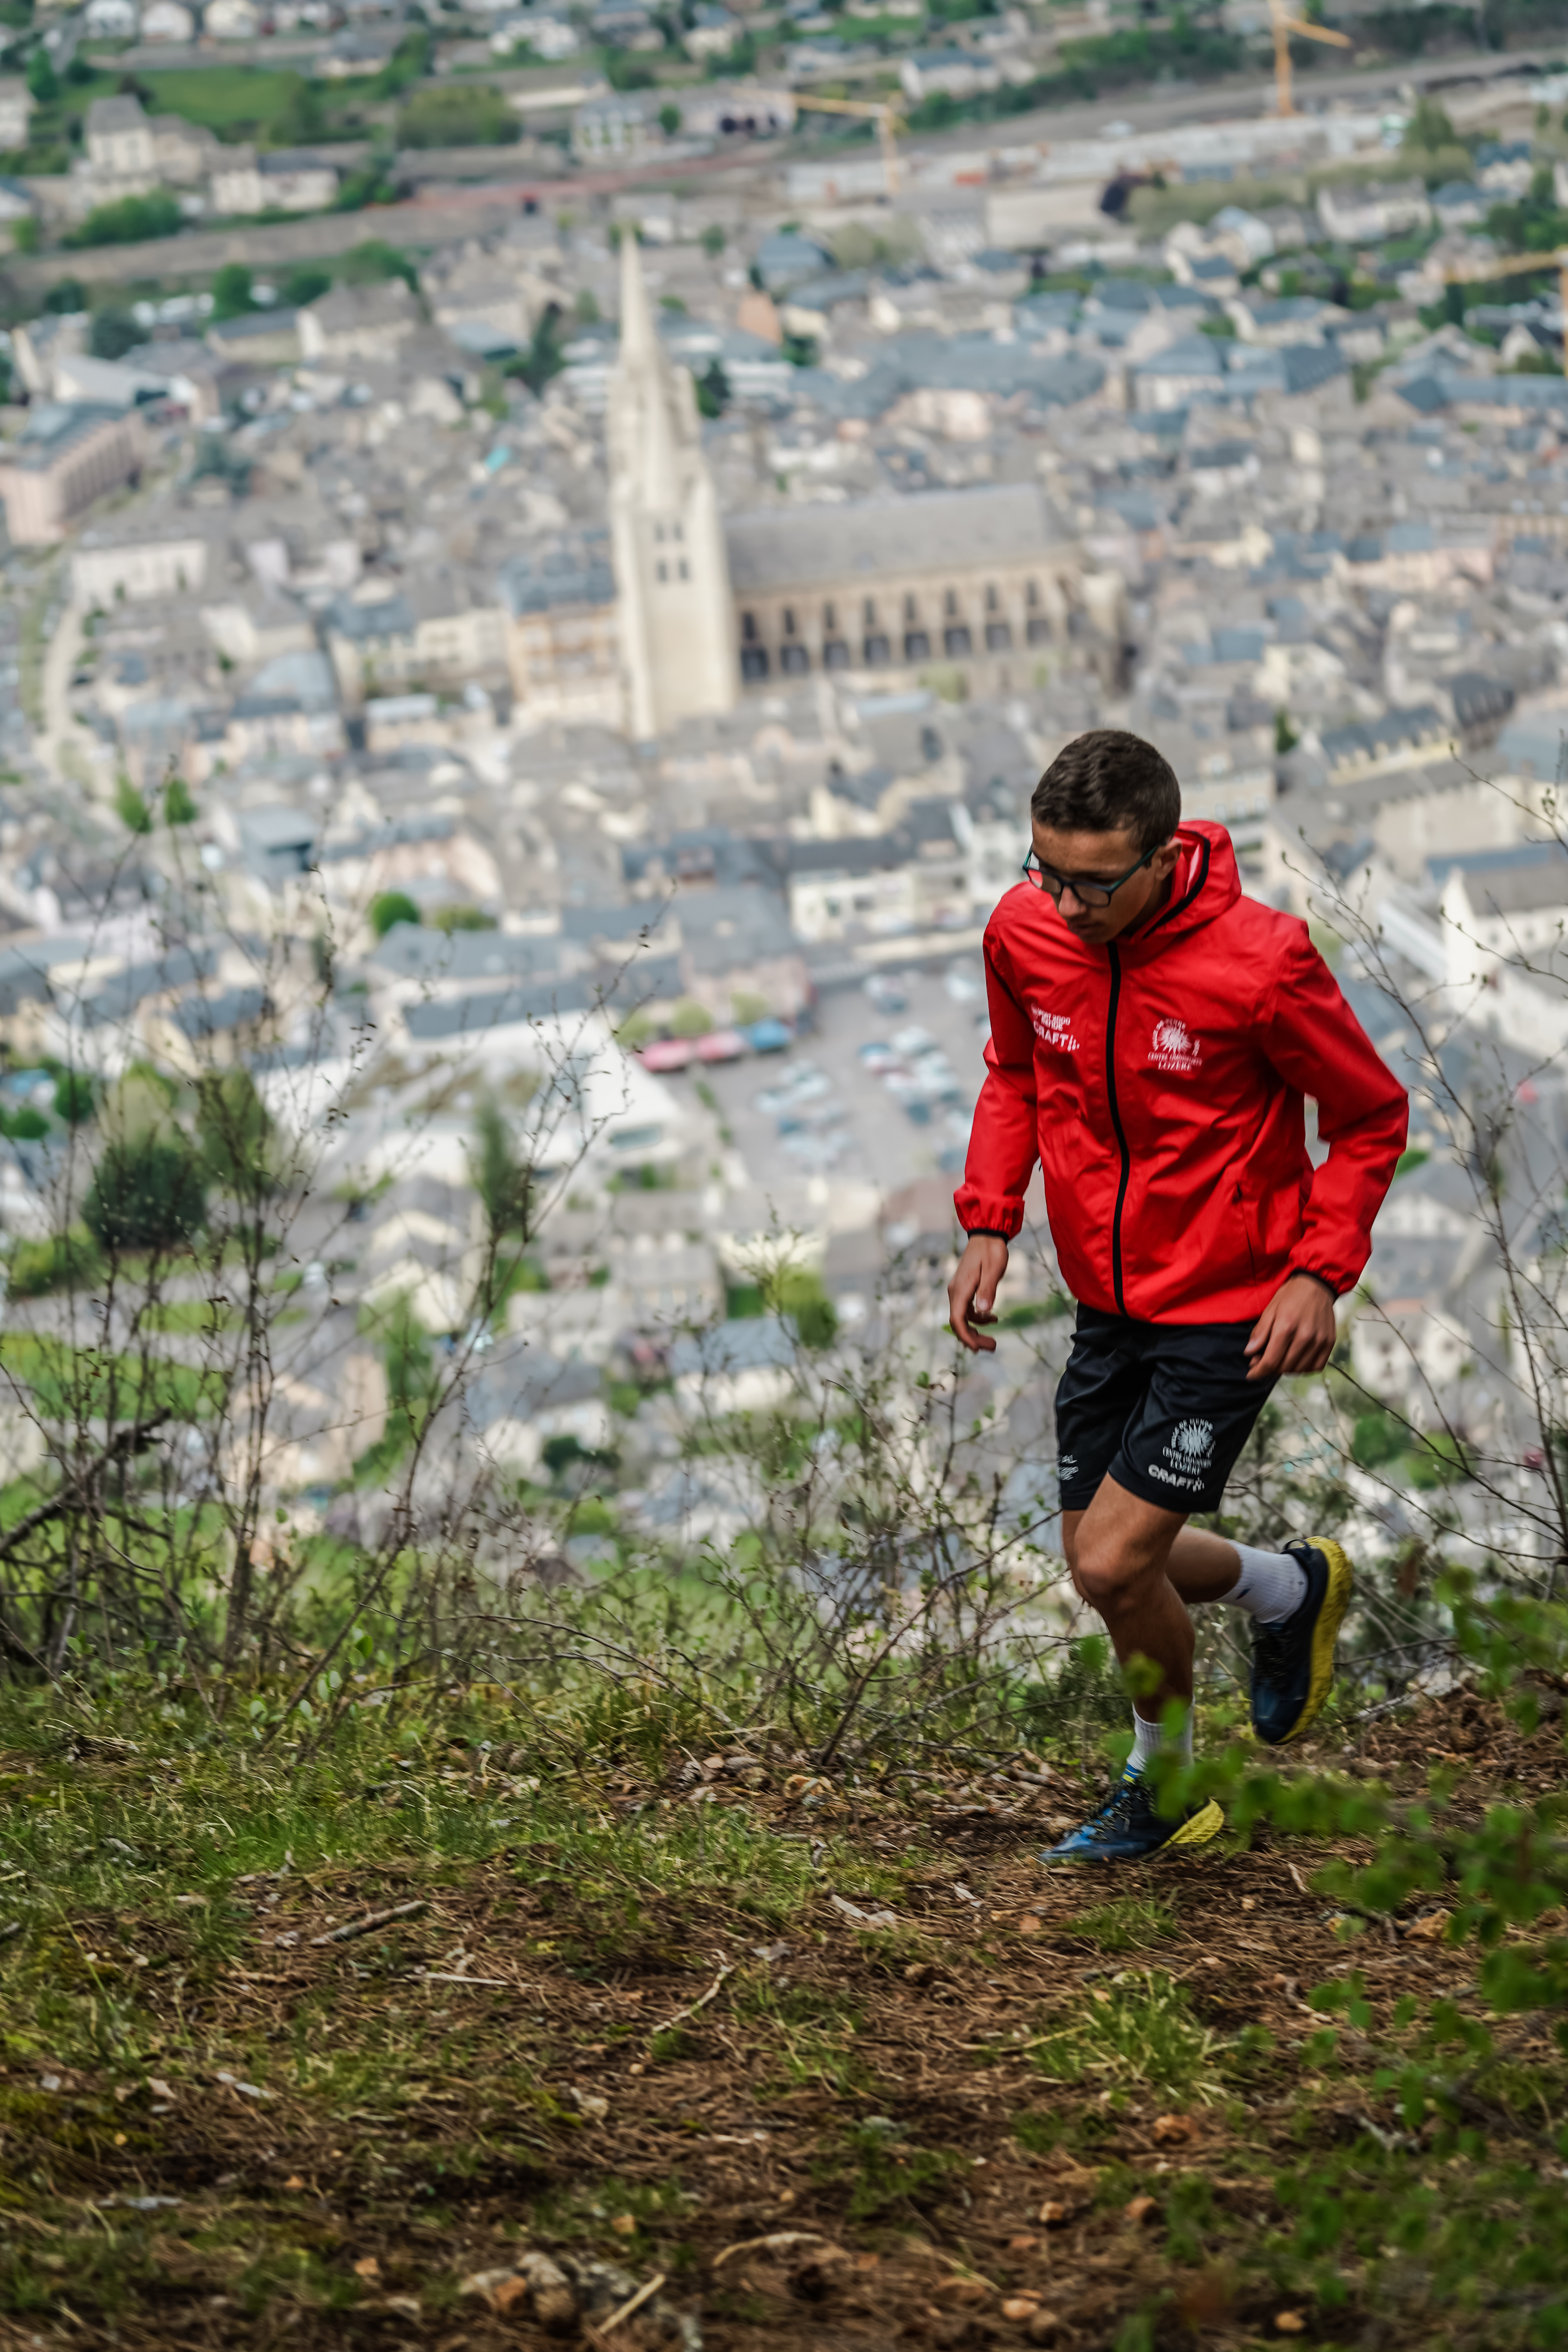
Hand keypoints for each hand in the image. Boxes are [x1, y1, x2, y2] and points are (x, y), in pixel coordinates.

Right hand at [948, 1234, 1009, 1352]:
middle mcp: (955, 1291)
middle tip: (992, 1347)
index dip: (966, 1336)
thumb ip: (988, 1290)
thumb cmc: (992, 1251)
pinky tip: (992, 1318)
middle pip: (958, 1322)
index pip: (957, 1319)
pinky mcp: (964, 1289)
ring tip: (993, 1340)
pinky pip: (967, 1310)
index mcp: (961, 1289)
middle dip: (972, 1338)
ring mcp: (958, 1290)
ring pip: (963, 1318)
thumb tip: (984, 1312)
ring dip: (976, 1330)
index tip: (978, 1348)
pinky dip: (978, 1318)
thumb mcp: (994, 1270)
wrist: (987, 1234)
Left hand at [1245, 1273, 1336, 1381]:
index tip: (1251, 1375)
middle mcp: (1305, 1336)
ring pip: (1299, 1369)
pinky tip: (1295, 1359)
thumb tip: (1249, 1353)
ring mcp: (1319, 1341)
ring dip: (1285, 1369)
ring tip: (1278, 1358)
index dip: (1259, 1372)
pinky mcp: (1329, 1343)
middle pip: (1284, 1367)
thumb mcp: (1269, 1310)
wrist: (1317, 1285)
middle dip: (1269, 1369)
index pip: (1271, 1361)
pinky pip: (1316, 1366)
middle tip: (1261, 1361)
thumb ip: (1260, 1333)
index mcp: (1286, 1327)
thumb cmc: (1290, 1296)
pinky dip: (1303, 1368)